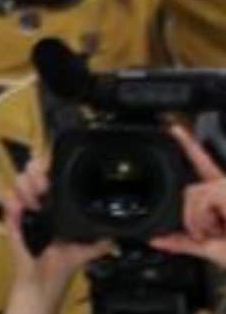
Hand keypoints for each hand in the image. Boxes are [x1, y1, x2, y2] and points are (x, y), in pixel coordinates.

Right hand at [3, 157, 109, 313]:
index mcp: (57, 209)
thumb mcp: (84, 252)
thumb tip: (119, 231)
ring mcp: (23, 212)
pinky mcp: (11, 222)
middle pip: (32, 175)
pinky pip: (7, 204)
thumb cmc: (60, 267)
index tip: (51, 166)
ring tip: (33, 202)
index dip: (49, 168)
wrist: (41, 285)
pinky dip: (12, 203)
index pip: (52, 179)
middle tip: (42, 185)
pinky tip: (19, 206)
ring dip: (26, 188)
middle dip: (36, 174)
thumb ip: (100, 241)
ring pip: (18, 185)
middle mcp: (39, 206)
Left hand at [149, 125, 225, 264]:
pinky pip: (203, 200)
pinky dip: (205, 218)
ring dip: (199, 221)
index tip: (174, 129)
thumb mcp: (209, 247)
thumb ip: (183, 242)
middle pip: (190, 190)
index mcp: (221, 196)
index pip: (203, 165)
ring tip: (218, 232)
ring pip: (194, 195)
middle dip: (193, 216)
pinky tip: (221, 226)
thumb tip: (157, 240)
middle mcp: (225, 187)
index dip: (189, 145)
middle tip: (211, 233)